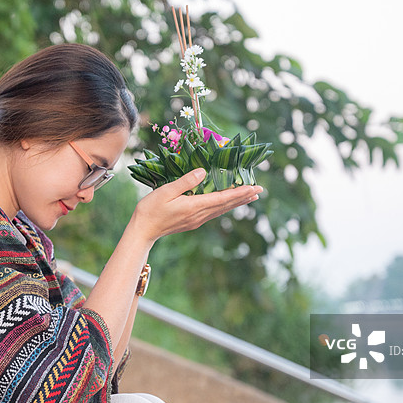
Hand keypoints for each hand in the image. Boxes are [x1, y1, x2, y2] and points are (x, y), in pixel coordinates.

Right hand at [130, 168, 262, 243]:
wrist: (142, 231)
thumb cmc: (150, 209)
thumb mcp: (166, 192)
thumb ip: (185, 181)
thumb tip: (203, 172)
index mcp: (195, 206)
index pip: (223, 198)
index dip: (240, 192)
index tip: (254, 187)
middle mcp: (199, 215)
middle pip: (226, 205)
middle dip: (244, 197)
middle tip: (259, 190)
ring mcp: (197, 220)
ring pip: (222, 209)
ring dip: (236, 202)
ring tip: (249, 196)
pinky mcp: (192, 221)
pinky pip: (214, 212)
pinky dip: (225, 206)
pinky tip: (227, 203)